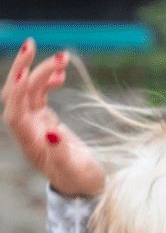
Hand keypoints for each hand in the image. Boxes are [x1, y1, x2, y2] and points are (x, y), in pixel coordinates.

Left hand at [2, 37, 105, 197]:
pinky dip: (47, 80)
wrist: (83, 188)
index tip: (35, 69)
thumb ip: (61, 152)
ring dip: (38, 71)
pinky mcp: (43, 120)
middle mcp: (26, 129)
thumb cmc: (80, 180)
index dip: (21, 87)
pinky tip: (61, 74)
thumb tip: (52, 132)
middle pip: (14, 93)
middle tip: (32, 44)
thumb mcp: (75, 169)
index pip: (15, 107)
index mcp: (29, 140)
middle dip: (22, 68)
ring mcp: (33, 123)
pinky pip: (38, 94)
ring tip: (61, 57)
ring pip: (27, 90)